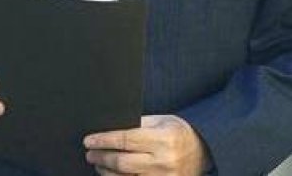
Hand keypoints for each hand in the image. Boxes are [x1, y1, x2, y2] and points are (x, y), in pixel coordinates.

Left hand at [84, 115, 210, 175]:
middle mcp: (163, 162)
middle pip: (121, 162)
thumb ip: (138, 124)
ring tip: (98, 163)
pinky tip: (112, 175)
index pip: (126, 139)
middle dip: (101, 157)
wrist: (202, 152)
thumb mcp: (161, 121)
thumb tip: (108, 129)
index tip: (89, 140)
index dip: (104, 140)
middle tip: (89, 153)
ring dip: (106, 171)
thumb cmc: (178, 134)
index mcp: (163, 139)